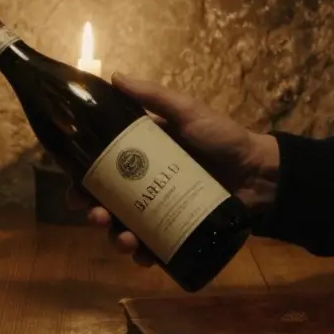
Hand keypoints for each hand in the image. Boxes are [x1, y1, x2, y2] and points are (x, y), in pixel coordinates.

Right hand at [68, 72, 279, 266]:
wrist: (260, 172)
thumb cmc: (223, 138)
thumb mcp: (188, 112)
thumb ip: (154, 96)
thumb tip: (113, 77)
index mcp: (140, 157)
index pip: (100, 170)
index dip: (81, 181)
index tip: (73, 188)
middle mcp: (144, 186)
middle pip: (107, 204)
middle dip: (94, 214)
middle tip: (97, 217)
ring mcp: (160, 211)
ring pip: (126, 229)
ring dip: (116, 239)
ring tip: (125, 241)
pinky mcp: (178, 231)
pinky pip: (154, 248)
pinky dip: (144, 255)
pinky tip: (144, 257)